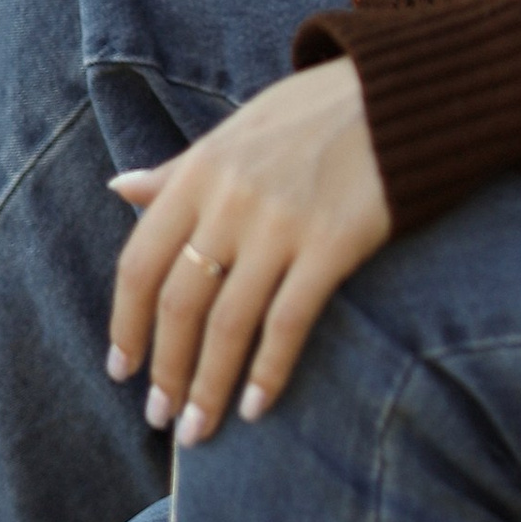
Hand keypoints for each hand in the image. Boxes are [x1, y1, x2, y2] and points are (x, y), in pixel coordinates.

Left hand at [106, 57, 392, 441]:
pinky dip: (268, 371)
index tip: (122, 370)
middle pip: (180, 304)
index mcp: (200, 172)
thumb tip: (119, 189)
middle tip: (162, 419)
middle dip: (166, 371)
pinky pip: (289, 322)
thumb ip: (180, 169)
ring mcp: (281, 224)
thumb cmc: (314, 110)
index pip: (141, 263)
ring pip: (228, 324)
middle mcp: (231, 201)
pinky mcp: (333, 243)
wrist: (401, 91)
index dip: (125, 324)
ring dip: (207, 387)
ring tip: (199, 430)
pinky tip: (257, 406)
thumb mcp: (236, 129)